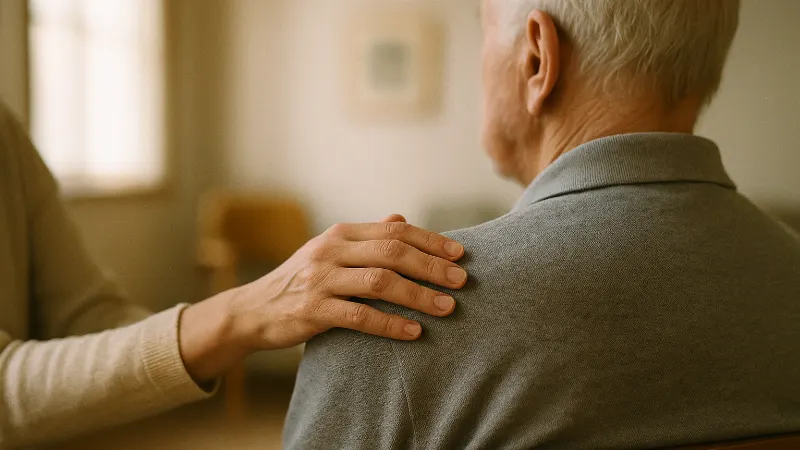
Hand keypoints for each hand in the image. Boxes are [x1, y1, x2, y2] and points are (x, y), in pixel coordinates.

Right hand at [179, 215, 466, 380]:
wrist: (253, 310)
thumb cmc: (301, 280)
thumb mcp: (330, 252)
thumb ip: (366, 238)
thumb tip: (401, 218)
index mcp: (341, 234)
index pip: (395, 231)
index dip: (430, 241)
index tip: (460, 253)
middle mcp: (331, 250)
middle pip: (392, 252)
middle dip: (431, 266)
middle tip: (461, 280)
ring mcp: (320, 279)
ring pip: (379, 282)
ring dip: (418, 295)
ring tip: (447, 307)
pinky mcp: (312, 311)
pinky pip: (359, 317)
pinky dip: (390, 324)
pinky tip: (413, 332)